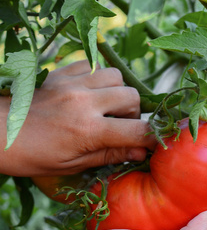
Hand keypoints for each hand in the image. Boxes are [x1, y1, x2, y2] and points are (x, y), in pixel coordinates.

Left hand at [0, 61, 155, 176]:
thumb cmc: (31, 156)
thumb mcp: (72, 165)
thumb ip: (109, 154)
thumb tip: (141, 152)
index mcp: (88, 131)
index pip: (137, 130)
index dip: (151, 137)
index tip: (152, 142)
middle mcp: (84, 102)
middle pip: (132, 97)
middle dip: (133, 113)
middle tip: (119, 125)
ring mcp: (72, 83)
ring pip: (115, 75)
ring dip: (117, 91)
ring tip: (105, 106)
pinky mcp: (60, 72)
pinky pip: (91, 64)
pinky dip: (97, 77)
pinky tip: (88, 91)